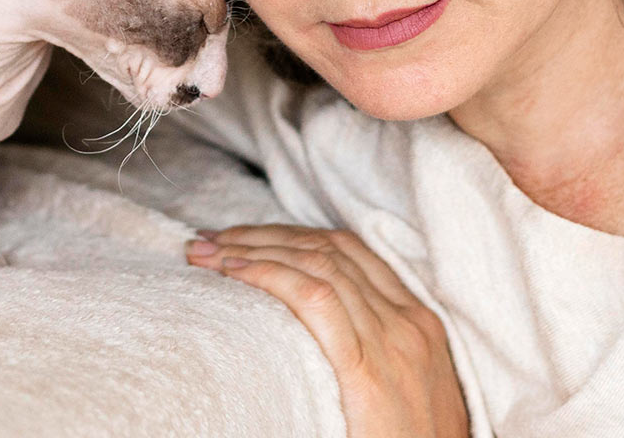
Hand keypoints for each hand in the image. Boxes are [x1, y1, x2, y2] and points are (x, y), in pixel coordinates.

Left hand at [187, 224, 468, 437]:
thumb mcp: (405, 387)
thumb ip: (373, 351)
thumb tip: (317, 334)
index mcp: (417, 321)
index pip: (347, 251)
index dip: (290, 235)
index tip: (245, 238)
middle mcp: (406, 321)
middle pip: (326, 248)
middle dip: (263, 235)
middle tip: (212, 238)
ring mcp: (390, 341)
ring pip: (317, 264)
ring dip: (253, 249)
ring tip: (206, 252)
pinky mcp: (367, 371)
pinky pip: (315, 300)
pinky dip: (269, 276)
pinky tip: (234, 272)